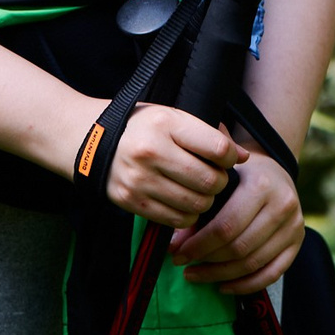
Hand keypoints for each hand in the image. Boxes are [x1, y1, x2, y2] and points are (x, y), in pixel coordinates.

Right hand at [104, 104, 241, 227]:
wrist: (91, 142)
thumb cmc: (140, 127)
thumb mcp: (172, 116)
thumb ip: (208, 133)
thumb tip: (242, 156)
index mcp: (165, 123)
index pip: (217, 148)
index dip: (230, 157)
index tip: (226, 159)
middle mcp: (152, 151)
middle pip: (209, 180)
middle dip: (219, 182)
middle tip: (213, 177)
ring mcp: (140, 179)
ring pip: (196, 204)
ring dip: (205, 200)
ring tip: (198, 190)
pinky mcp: (133, 202)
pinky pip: (177, 219)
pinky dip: (187, 214)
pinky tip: (183, 201)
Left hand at [169, 159, 301, 294]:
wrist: (274, 172)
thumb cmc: (240, 175)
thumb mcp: (220, 182)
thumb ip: (199, 211)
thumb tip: (174, 246)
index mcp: (260, 185)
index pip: (226, 226)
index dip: (199, 245)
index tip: (178, 254)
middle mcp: (282, 205)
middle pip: (240, 247)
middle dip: (207, 262)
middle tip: (184, 267)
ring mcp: (294, 226)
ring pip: (254, 263)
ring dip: (221, 276)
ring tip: (197, 275)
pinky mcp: (298, 243)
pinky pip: (272, 274)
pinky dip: (245, 285)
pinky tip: (223, 286)